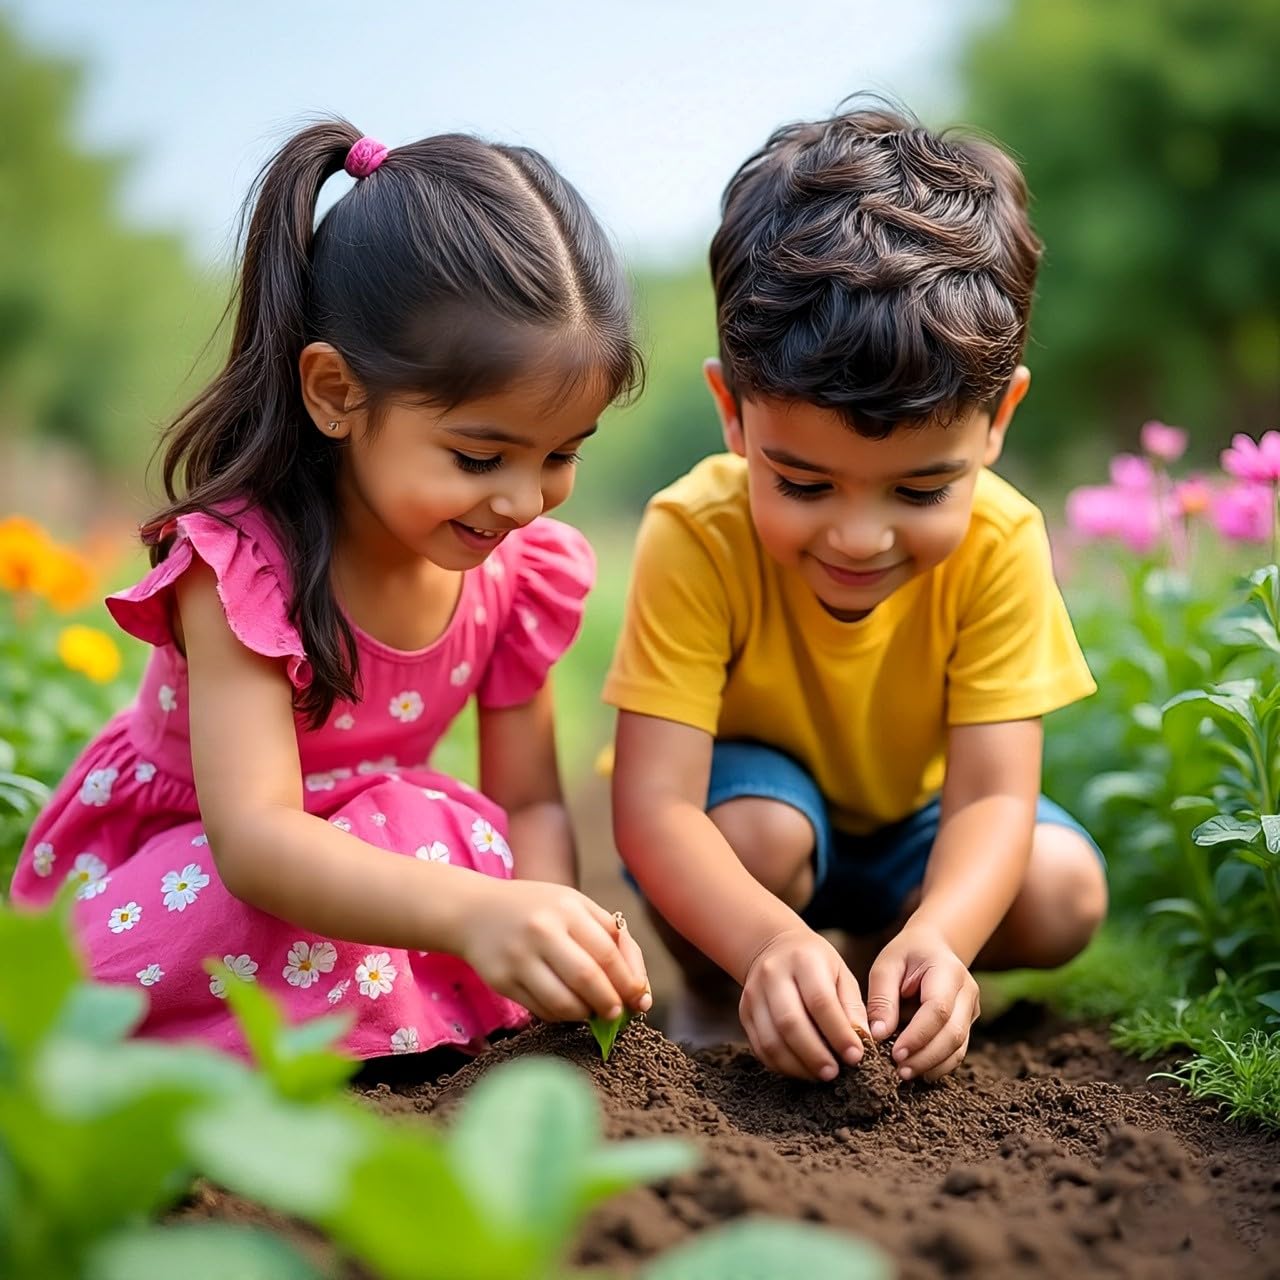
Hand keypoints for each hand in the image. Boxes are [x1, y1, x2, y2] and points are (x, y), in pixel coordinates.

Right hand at [463, 880, 651, 1023]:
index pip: (607, 952)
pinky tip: (567, 1008)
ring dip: (585, 1014)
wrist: (475, 911)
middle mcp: (542, 930)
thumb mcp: (573, 905)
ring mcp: (519, 957)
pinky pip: (541, 1010)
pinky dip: (561, 1016)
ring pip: (563, 1001)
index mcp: (566, 908)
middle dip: (610, 1002)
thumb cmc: (537, 909)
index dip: (628, 980)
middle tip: (617, 1013)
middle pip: (587, 978)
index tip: (638, 997)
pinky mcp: (502, 981)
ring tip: (592, 1011)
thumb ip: (608, 933)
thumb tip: (637, 983)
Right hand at [739, 926, 870, 1080]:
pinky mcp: (744, 1013)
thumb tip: (862, 1042)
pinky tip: (801, 1070)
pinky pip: (760, 1047)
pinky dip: (781, 1065)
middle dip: (814, 1054)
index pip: (820, 1001)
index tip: (855, 1056)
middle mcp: (773, 975)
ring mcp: (754, 994)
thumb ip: (852, 1008)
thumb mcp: (841, 974)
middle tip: (835, 1073)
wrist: (773, 947)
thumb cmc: (815, 963)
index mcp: (803, 960)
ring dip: (797, 1065)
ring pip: (771, 1040)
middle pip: (790, 1022)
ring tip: (819, 1075)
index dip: (838, 1033)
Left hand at [865, 924, 979, 1080]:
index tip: (895, 1054)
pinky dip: (940, 1064)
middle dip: (926, 1057)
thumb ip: (882, 998)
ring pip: (959, 1047)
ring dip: (933, 1065)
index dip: (918, 1035)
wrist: (934, 946)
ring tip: (906, 1074)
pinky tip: (920, 1071)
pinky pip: (958, 1050)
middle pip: (953, 1033)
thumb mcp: (887, 966)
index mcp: (948, 971)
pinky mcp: (968, 1024)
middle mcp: (967, 992)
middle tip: (899, 1071)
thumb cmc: (906, 955)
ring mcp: (971, 1010)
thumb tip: (878, 1035)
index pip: (938, 1009)